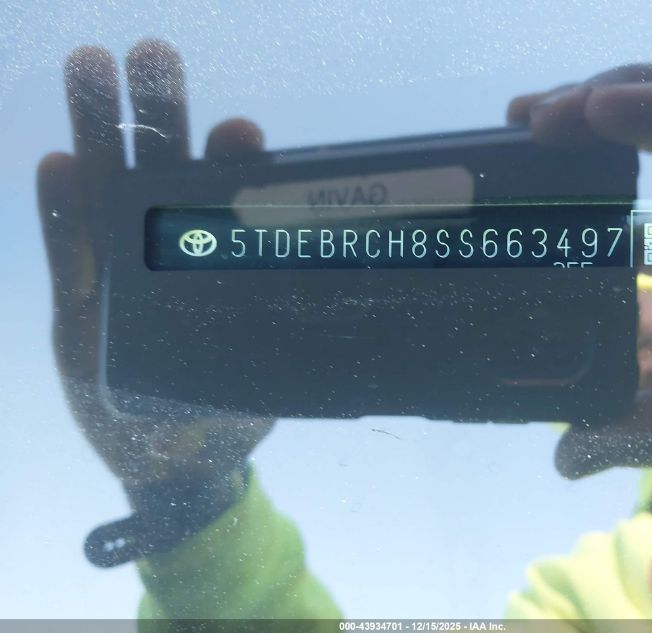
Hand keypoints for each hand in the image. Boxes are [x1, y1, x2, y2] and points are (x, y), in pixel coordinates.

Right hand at [37, 41, 272, 495]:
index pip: (225, 207)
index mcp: (220, 269)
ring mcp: (120, 281)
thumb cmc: (231, 412)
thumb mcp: (268, 375)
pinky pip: (69, 257)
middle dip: (157, 116)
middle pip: (160, 177)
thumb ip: (288, 335)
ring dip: (100, 136)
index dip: (232, 167)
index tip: (241, 131)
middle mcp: (169, 262)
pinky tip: (58, 162)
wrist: (174, 464)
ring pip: (107, 199)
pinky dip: (62, 213)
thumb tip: (345, 291)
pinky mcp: (79, 312)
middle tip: (155, 55)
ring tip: (92, 67)